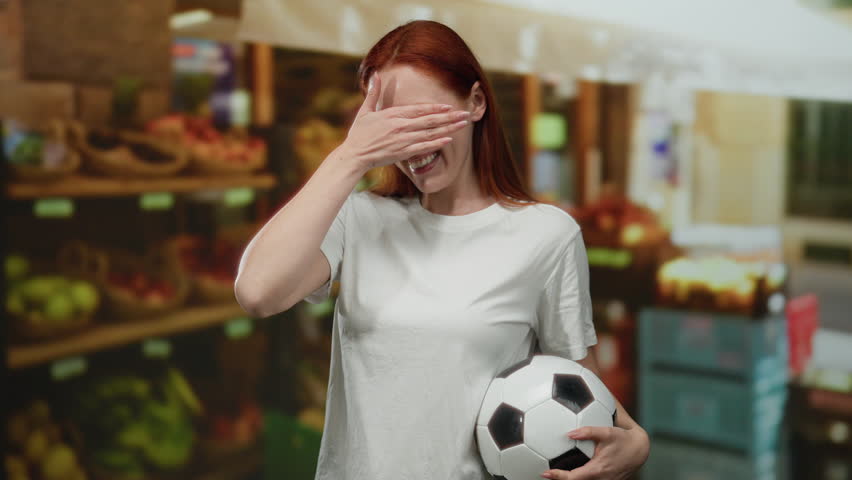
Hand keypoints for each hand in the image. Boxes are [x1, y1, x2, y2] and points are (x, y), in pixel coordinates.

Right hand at [338, 73, 470, 171]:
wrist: (355, 155)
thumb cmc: (359, 134)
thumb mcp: (365, 111)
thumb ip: (373, 93)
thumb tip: (375, 75)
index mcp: (393, 115)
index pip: (419, 109)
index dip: (435, 108)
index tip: (449, 106)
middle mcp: (401, 126)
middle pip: (430, 120)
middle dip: (449, 117)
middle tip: (465, 114)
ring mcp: (403, 140)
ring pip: (430, 133)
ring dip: (448, 128)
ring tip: (462, 125)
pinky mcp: (403, 152)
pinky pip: (424, 147)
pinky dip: (437, 143)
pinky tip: (449, 140)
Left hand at [541, 425, 649, 479]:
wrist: (640, 450)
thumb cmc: (622, 439)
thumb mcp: (607, 432)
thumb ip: (588, 431)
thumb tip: (569, 433)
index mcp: (597, 470)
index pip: (573, 478)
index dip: (558, 477)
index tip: (545, 473)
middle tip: (545, 473)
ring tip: (554, 472)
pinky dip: (578, 478)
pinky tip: (569, 470)